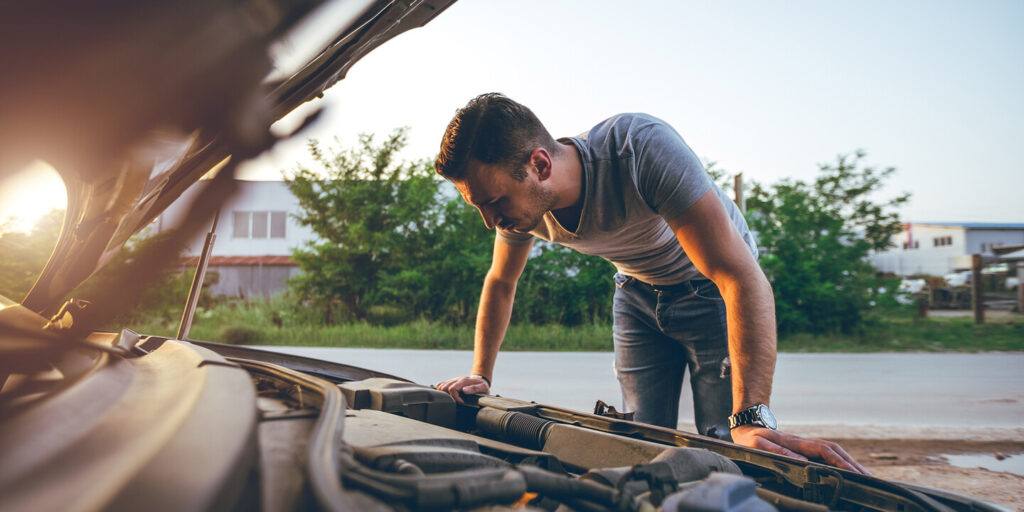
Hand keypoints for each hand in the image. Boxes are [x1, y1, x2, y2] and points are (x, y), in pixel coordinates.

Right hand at [435, 375, 490, 403]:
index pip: (452, 389)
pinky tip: (448, 395)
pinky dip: (441, 390)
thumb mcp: (483, 387)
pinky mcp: (452, 382)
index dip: (455, 398)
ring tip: (453, 399)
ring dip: (445, 393)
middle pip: (444, 387)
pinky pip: (441, 384)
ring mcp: (454, 380)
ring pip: (441, 386)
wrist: (482, 381)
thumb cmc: (483, 386)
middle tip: (456, 401)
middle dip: (449, 396)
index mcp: (464, 381)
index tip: (461, 402)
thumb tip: (464, 390)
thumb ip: (474, 388)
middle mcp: (458, 379)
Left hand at [730, 425, 869, 474]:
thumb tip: (800, 460)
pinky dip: (841, 462)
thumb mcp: (758, 444)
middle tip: (870, 479)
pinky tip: (848, 471)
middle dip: (853, 464)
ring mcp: (806, 445)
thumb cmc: (750, 437)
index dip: (840, 462)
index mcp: (795, 442)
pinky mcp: (805, 448)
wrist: (747, 425)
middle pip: (835, 451)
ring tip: (866, 476)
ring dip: (850, 463)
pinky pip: (827, 455)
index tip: (854, 473)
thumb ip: (776, 450)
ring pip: (834, 452)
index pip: (824, 451)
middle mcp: (804, 442)